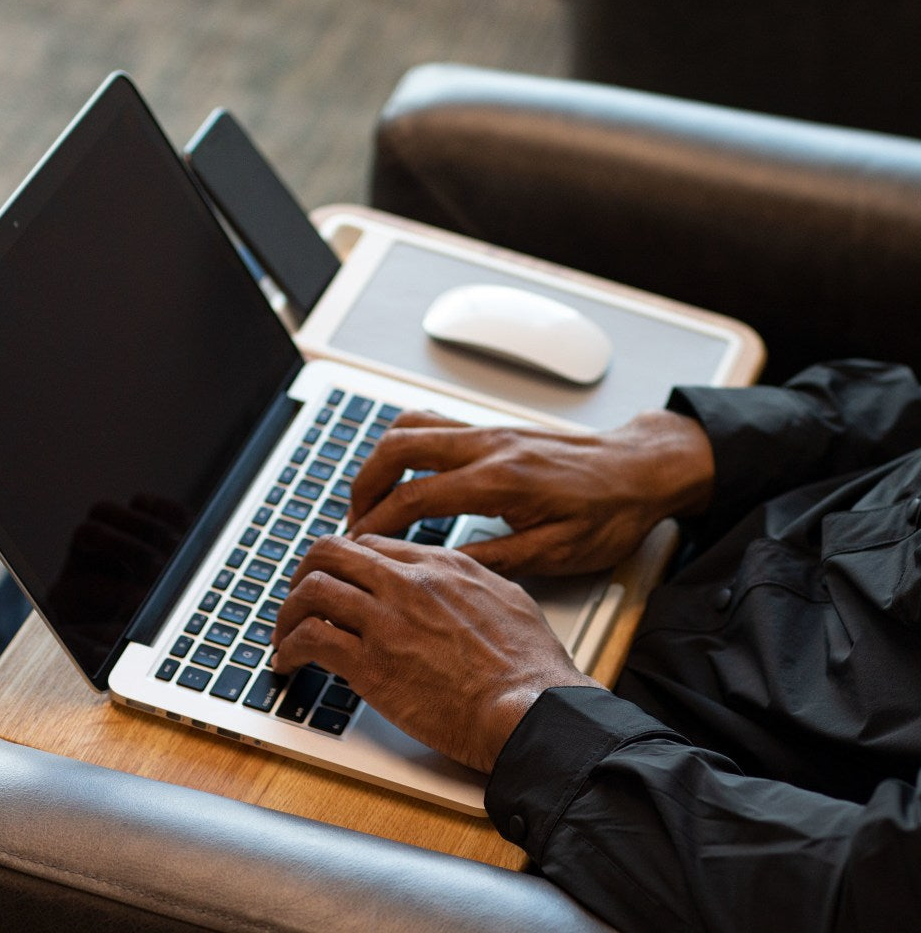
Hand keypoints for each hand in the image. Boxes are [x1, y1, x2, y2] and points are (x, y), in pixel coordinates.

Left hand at [272, 534, 596, 773]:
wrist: (532, 709)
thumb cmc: (529, 665)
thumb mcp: (506, 597)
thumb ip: (469, 580)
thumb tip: (451, 580)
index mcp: (441, 565)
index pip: (371, 543)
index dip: (346, 560)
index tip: (338, 580)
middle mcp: (408, 583)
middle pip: (331, 552)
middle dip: (305, 572)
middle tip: (298, 596)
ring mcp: (386, 621)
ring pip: (312, 590)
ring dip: (288, 612)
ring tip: (285, 634)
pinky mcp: (371, 665)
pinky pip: (311, 640)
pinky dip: (289, 649)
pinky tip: (289, 664)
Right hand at [347, 409, 714, 576]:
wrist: (640, 470)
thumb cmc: (609, 511)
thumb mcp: (559, 552)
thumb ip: (498, 559)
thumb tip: (446, 569)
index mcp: (501, 480)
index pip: (416, 497)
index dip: (378, 524)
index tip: (358, 546)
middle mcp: (488, 446)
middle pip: (398, 448)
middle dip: (363, 484)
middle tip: (352, 520)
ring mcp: (489, 431)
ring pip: (411, 426)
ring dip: (380, 461)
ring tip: (371, 497)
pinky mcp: (493, 429)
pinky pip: (433, 423)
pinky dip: (406, 445)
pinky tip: (406, 472)